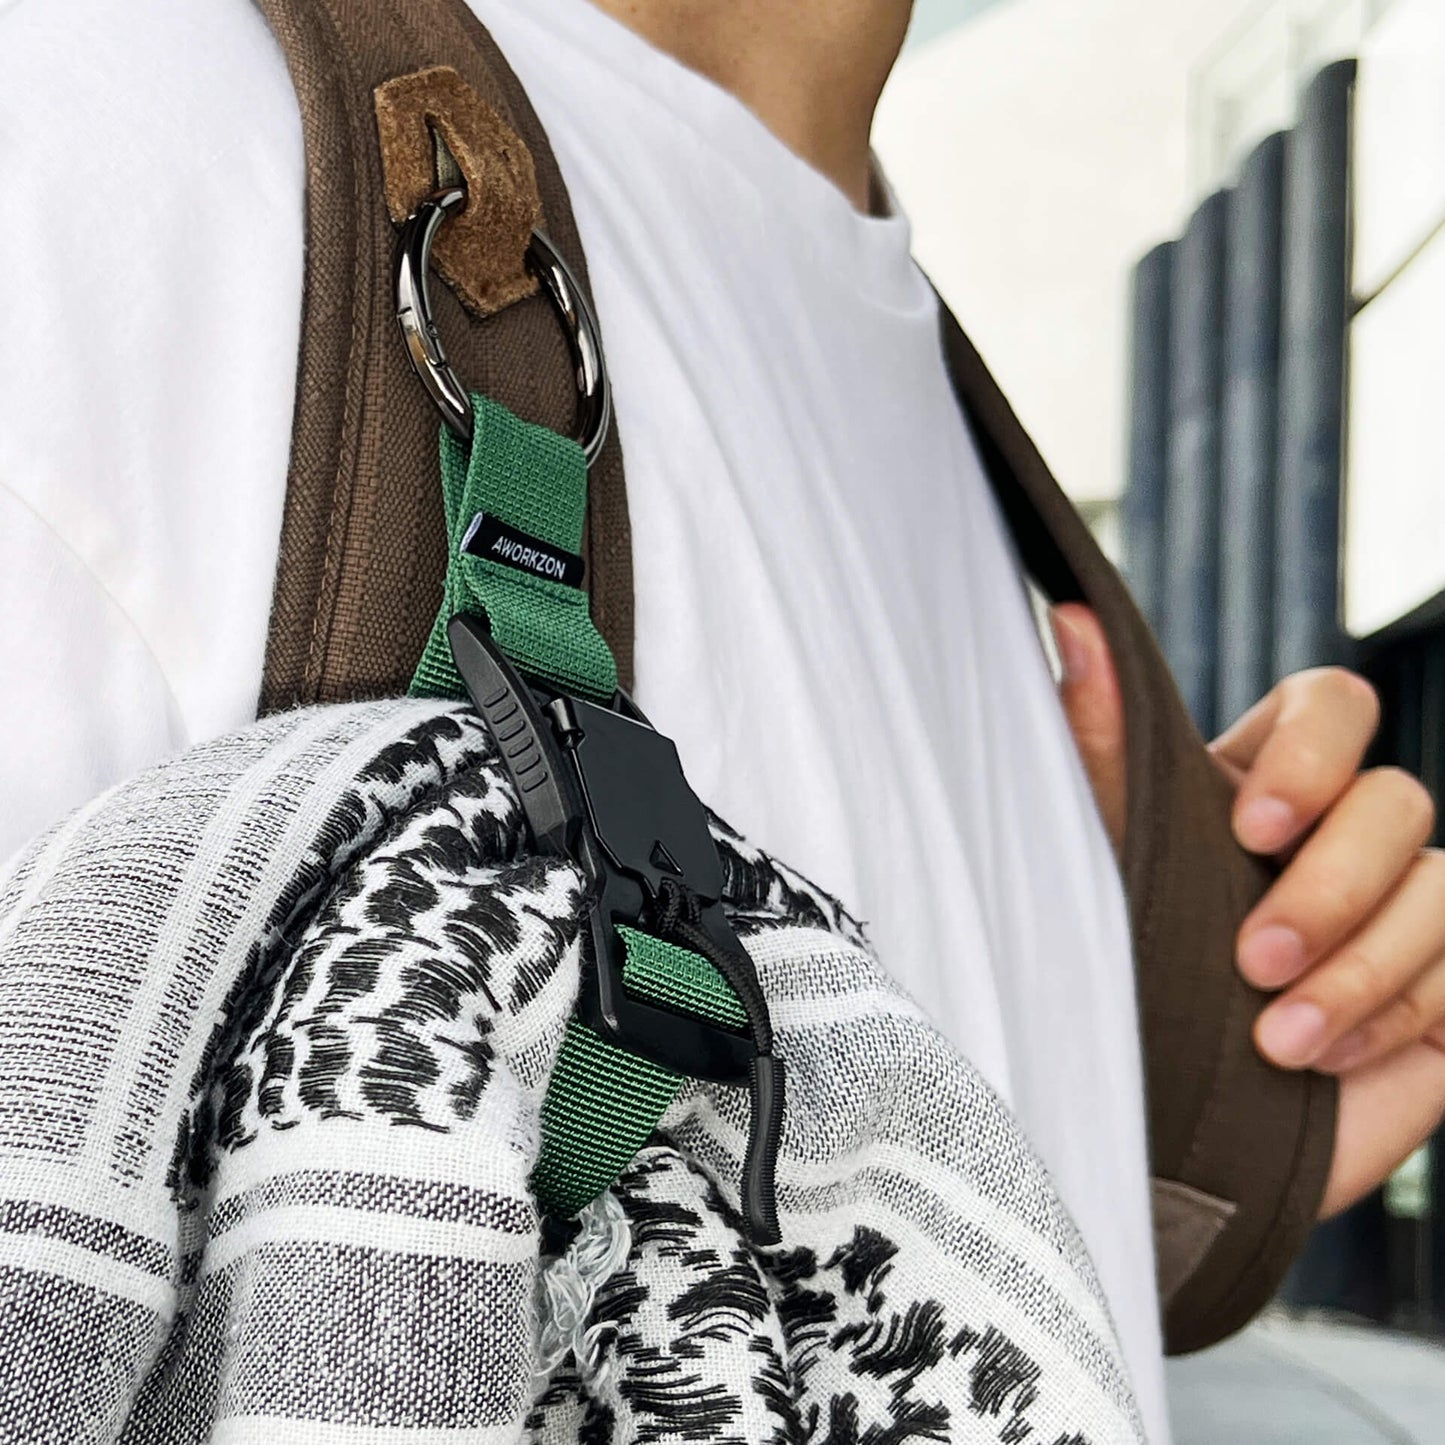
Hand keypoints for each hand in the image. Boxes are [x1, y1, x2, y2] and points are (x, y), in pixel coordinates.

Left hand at [1051, 603, 1444, 1219]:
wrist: (1151, 1147)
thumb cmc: (1112, 990)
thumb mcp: (1103, 869)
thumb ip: (1099, 753)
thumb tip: (1070, 624)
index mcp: (1253, 789)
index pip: (1334, 704)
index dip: (1315, 751)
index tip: (1250, 825)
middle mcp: (1335, 840)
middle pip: (1399, 801)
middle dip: (1332, 886)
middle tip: (1251, 958)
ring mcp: (1397, 917)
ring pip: (1442, 890)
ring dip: (1361, 969)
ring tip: (1275, 1038)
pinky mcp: (1439, 997)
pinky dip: (1396, 1018)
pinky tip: (1321, 1063)